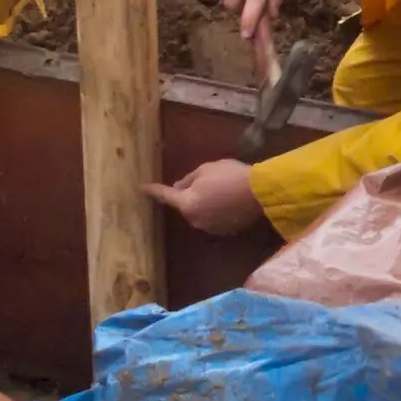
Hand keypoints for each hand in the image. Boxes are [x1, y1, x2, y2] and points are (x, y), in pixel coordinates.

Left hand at [147, 157, 263, 235]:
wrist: (260, 192)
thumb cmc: (230, 175)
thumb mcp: (206, 169)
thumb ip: (188, 180)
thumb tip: (178, 187)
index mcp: (187, 204)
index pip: (165, 196)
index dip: (153, 191)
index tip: (141, 189)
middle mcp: (195, 220)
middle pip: (186, 206)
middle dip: (190, 196)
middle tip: (204, 181)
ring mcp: (211, 228)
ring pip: (201, 213)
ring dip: (204, 204)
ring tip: (221, 190)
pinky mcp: (226, 231)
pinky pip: (214, 219)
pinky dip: (217, 211)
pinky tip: (229, 200)